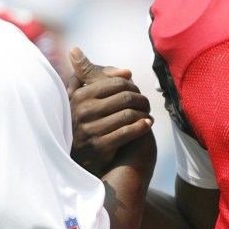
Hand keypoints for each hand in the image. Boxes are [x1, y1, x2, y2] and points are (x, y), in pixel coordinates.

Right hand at [69, 47, 153, 175]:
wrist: (82, 157)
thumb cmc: (91, 122)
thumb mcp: (90, 98)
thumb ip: (105, 80)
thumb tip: (128, 71)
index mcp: (80, 95)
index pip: (116, 83)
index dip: (133, 87)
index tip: (138, 93)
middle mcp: (82, 111)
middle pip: (125, 97)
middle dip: (141, 100)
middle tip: (146, 105)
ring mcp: (89, 129)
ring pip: (128, 115)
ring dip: (143, 114)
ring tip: (147, 115)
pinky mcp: (99, 146)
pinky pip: (127, 132)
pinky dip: (141, 127)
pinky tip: (147, 125)